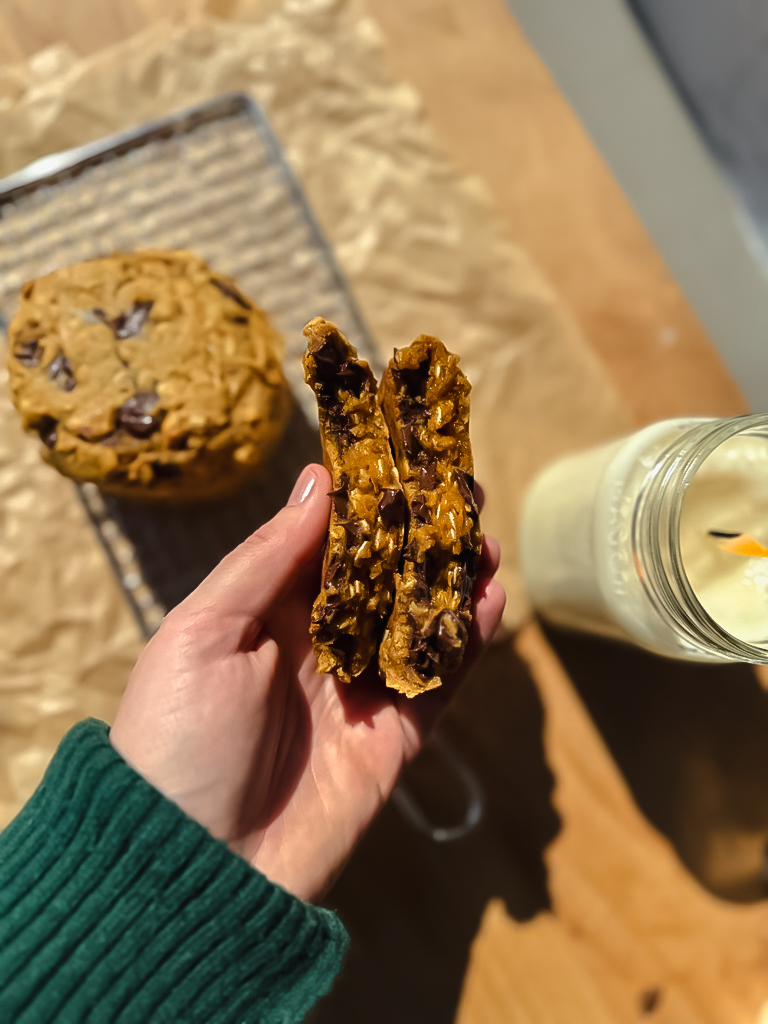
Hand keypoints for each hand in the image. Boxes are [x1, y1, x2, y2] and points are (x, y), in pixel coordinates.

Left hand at [110, 464, 504, 901]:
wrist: (195, 868)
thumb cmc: (179, 737)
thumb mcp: (203, 633)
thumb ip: (265, 560)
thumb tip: (316, 483)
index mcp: (267, 614)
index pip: (330, 545)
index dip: (369, 504)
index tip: (407, 462)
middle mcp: (318, 646)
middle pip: (385, 578)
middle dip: (423, 538)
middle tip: (465, 497)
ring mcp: (360, 692)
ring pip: (420, 623)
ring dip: (454, 582)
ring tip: (484, 543)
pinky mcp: (394, 739)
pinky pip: (440, 682)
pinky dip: (468, 642)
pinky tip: (490, 602)